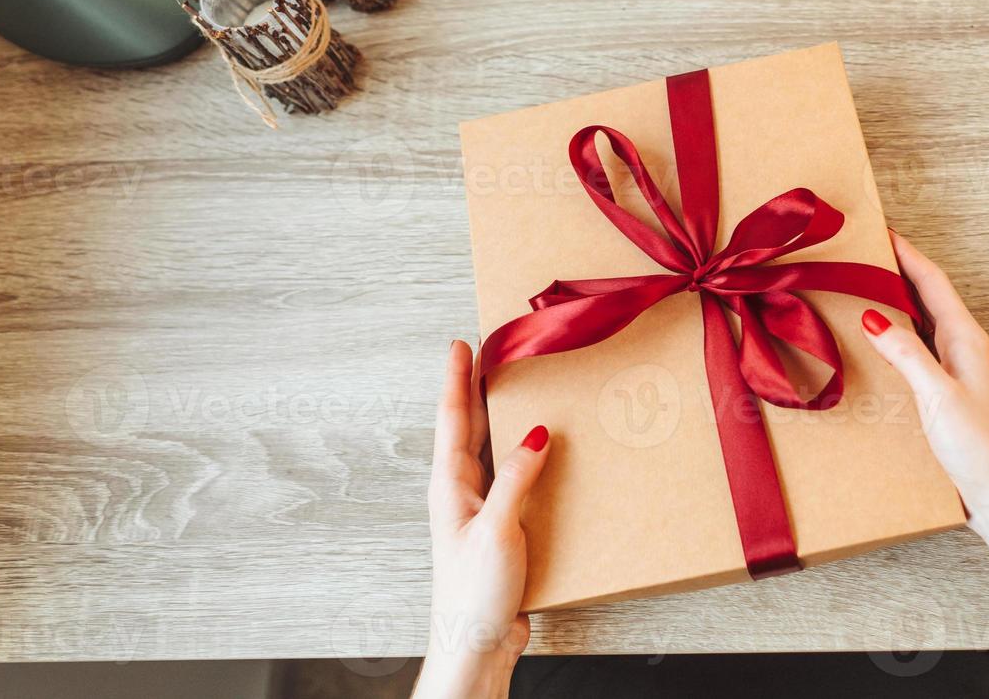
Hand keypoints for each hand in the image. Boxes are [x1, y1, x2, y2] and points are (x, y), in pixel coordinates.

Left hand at [412, 340, 550, 698]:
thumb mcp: (497, 530)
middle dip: (476, 388)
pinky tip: (537, 450)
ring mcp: (478, 508)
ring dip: (497, 417)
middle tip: (487, 352)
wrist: (475, 644)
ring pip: (488, 449)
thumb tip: (536, 434)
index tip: (461, 344)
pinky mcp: (499, 526)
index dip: (458, 379)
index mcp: (451, 485)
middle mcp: (461, 491)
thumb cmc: (474, 593)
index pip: (454, 419)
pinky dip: (521, 455)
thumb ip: (515, 479)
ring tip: (509, 386)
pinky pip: (509, 477)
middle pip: (468, 427)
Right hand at [860, 231, 988, 536]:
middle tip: (863, 253)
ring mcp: (955, 370)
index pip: (932, 282)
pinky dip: (895, 336)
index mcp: (965, 339)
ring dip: (895, 302)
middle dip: (897, 271)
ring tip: (862, 288)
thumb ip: (906, 354)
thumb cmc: (979, 447)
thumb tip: (873, 316)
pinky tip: (875, 344)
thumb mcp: (938, 396)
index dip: (906, 253)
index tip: (880, 230)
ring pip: (921, 322)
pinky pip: (917, 350)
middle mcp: (962, 348)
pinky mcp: (946, 393)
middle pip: (926, 296)